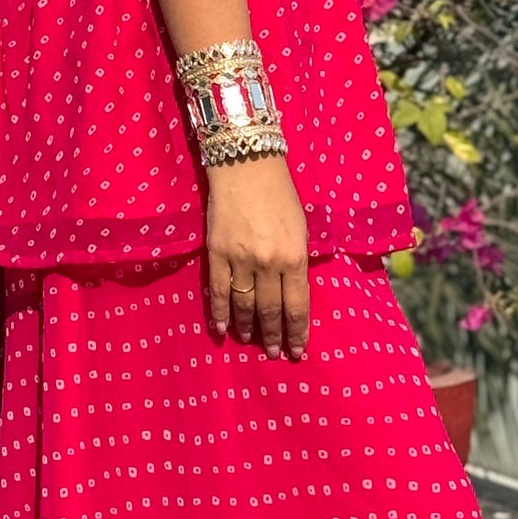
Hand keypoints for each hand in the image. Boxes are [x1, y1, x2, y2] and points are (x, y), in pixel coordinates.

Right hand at [206, 156, 309, 359]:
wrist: (246, 165)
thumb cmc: (281, 194)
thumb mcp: (301, 228)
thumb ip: (298, 261)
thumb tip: (294, 292)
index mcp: (294, 257)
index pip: (297, 306)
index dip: (297, 332)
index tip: (298, 351)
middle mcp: (268, 264)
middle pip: (270, 311)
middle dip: (273, 336)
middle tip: (274, 353)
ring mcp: (239, 260)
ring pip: (244, 305)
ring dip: (247, 328)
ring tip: (250, 342)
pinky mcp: (216, 253)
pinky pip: (217, 290)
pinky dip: (220, 312)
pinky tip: (223, 328)